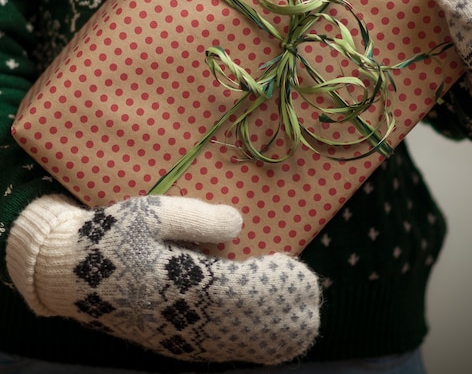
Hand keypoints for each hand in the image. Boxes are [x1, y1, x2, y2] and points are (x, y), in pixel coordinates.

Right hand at [7, 194, 319, 363]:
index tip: (296, 268)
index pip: (238, 292)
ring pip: (238, 344)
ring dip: (275, 332)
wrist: (68, 275)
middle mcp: (182, 318)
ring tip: (305, 313)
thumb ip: (196, 218)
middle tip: (310, 289)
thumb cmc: (110, 236)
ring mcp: (179, 337)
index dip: (271, 285)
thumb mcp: (149, 213)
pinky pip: (222, 351)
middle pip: (246, 323)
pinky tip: (274, 341)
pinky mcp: (174, 344)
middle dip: (282, 309)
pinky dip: (254, 347)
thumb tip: (239, 224)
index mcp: (177, 283)